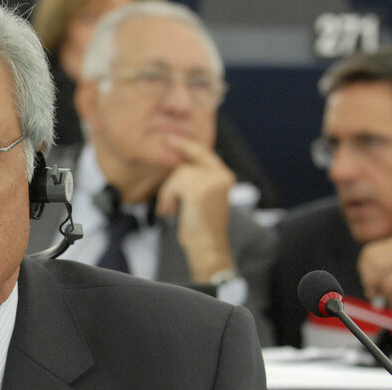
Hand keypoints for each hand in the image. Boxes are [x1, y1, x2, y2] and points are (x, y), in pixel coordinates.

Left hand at [155, 135, 235, 282]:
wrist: (208, 249)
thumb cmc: (202, 229)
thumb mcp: (200, 199)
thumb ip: (195, 180)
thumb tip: (177, 165)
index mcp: (224, 177)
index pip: (202, 153)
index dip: (185, 146)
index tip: (169, 139)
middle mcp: (221, 175)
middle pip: (185, 165)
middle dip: (171, 184)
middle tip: (167, 205)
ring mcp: (211, 181)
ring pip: (177, 175)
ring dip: (168, 194)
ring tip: (172, 212)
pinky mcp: (199, 190)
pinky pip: (173, 185)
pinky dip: (167, 199)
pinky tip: (170, 213)